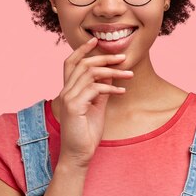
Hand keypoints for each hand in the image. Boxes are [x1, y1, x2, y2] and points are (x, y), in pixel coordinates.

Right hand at [56, 37, 132, 168]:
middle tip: (123, 57)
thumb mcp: (96, 106)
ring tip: (129, 74)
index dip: (82, 50)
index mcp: (69, 90)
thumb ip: (100, 90)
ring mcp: (68, 98)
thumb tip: (111, 74)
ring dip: (113, 72)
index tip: (96, 40)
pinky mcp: (74, 106)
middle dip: (104, 57)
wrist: (78, 155)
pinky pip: (95, 89)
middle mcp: (66, 91)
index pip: (70, 62)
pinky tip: (122, 91)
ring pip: (90, 73)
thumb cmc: (87, 132)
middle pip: (83, 64)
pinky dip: (111, 88)